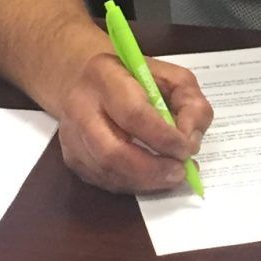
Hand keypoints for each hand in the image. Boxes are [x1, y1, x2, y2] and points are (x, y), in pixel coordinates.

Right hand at [58, 52, 212, 195]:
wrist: (84, 79)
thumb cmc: (133, 77)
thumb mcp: (171, 76)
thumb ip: (190, 103)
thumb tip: (190, 141)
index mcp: (105, 76)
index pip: (133, 114)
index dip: (163, 138)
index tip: (186, 149)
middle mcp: (80, 106)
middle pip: (112, 151)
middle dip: (152, 169)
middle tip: (179, 173)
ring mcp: (70, 134)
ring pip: (106, 171)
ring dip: (144, 182)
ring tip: (169, 177)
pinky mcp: (70, 156)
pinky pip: (101, 181)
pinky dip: (131, 185)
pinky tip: (149, 178)